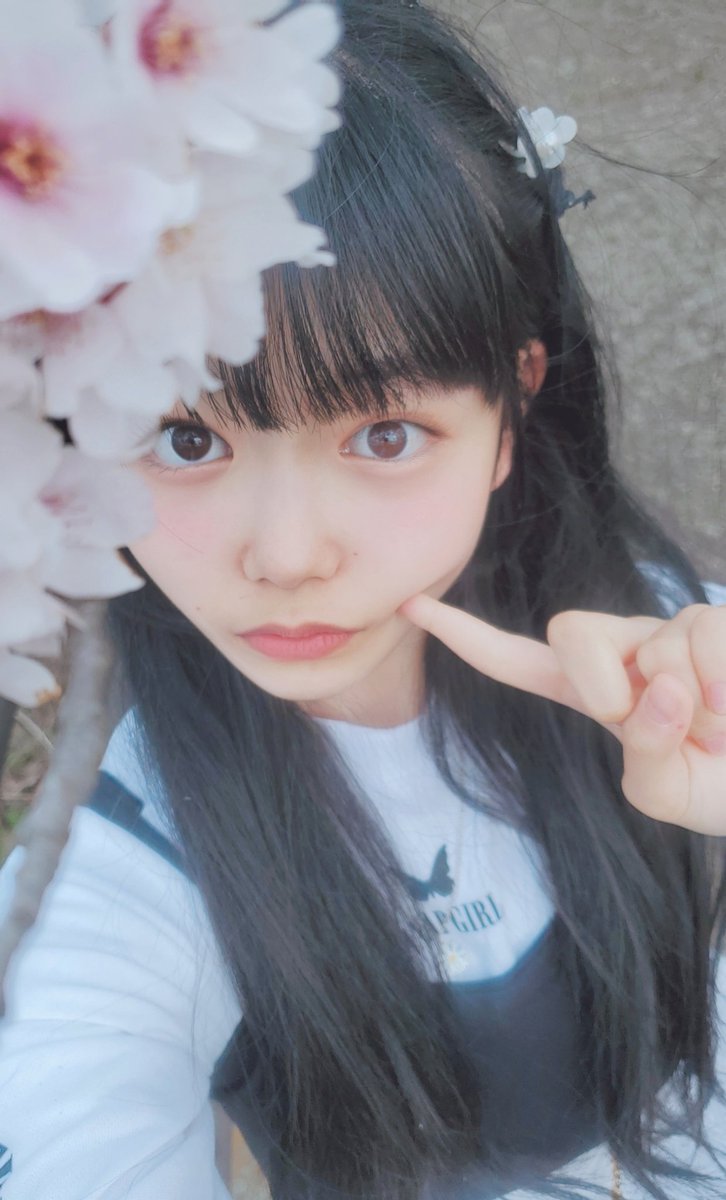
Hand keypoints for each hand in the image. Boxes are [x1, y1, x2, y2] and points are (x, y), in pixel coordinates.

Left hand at [399, 596, 725, 834]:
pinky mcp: (713, 622)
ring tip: (719, 727)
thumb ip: (648, 761)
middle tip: (647, 724)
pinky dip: (722, 689)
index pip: (519, 660)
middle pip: (569, 631)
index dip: (467, 635)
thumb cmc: (723, 784)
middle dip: (600, 683)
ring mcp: (669, 631)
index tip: (411, 605)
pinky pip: (702, 639)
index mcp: (595, 694)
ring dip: (692, 707)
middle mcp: (625, 652)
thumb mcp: (671, 796)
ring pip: (653, 646)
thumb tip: (654, 689)